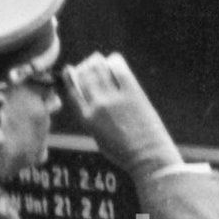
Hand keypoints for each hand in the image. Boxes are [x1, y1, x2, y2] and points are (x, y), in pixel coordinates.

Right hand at [61, 53, 183, 179]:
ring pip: (99, 69)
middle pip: (85, 76)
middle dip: (85, 66)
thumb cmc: (124, 152)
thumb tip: (90, 98)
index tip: (71, 70)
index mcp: (86, 118)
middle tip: (90, 63)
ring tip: (100, 61)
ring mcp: (115, 98)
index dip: (70, 77)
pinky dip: (114, 62)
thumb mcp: (99, 138)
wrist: (148, 157)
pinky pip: (119, 69)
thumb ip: (91, 118)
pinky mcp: (132, 93)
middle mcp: (97, 106)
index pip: (71, 90)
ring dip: (97, 62)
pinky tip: (115, 62)